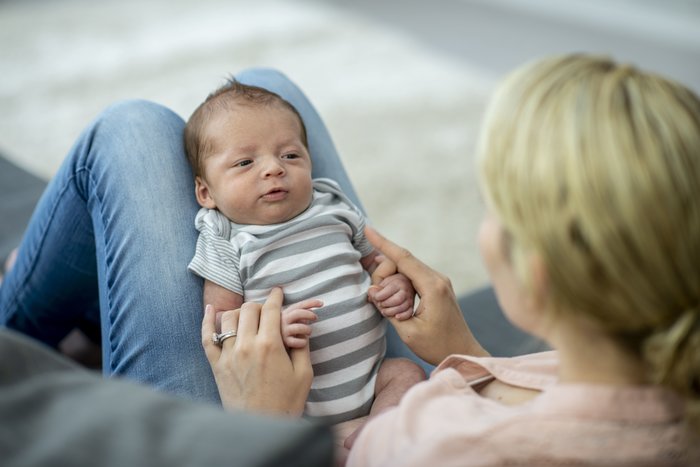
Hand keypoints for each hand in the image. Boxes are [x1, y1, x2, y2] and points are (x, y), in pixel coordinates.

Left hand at [201, 288, 312, 415]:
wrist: (262, 427)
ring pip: (229, 318)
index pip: (271, 310)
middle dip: (260, 305)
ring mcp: (229, 355)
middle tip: (266, 310)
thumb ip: (302, 346)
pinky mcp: (217, 366)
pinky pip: (207, 337)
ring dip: (240, 311)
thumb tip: (299, 327)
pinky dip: (207, 321)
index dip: (276, 297)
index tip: (278, 291)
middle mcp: (247, 346)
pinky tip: (211, 309)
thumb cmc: (287, 403)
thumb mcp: (304, 374)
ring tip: (248, 315)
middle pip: (249, 309)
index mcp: (270, 346)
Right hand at [281, 298, 321, 347]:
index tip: (321, 303)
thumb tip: (311, 308)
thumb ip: (299, 313)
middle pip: (298, 313)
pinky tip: (303, 342)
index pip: (298, 305)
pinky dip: (302, 342)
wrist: (277, 345)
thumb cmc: (287, 330)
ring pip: (299, 327)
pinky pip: (296, 341)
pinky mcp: (284, 342)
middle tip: (316, 318)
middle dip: (309, 314)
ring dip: (308, 329)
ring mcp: (282, 331)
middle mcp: (281, 321)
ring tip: (309, 332)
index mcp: (284, 313)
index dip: (311, 302)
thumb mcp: (291, 320)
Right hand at [365, 227, 488, 363]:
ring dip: (392, 281)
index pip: (403, 257)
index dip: (383, 243)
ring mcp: (438, 281)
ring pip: (406, 269)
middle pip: (402, 262)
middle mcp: (437, 278)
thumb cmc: (437, 346)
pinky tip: (391, 293)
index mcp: (432, 286)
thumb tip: (373, 292)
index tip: (368, 230)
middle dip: (384, 274)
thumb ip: (388, 309)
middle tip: (378, 300)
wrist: (463, 352)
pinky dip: (399, 282)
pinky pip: (413, 276)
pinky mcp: (437, 287)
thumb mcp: (408, 332)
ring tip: (388, 305)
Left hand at [369, 273, 414, 320]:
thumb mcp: (383, 281)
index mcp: (398, 282)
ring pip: (402, 307)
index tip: (375, 297)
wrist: (406, 283)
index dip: (379, 296)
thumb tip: (371, 292)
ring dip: (391, 312)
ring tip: (384, 311)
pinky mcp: (411, 306)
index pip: (389, 290)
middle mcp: (405, 290)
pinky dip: (402, 316)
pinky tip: (396, 316)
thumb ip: (376, 287)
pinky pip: (409, 313)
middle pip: (396, 300)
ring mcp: (410, 299)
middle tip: (380, 304)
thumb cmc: (392, 283)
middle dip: (385, 304)